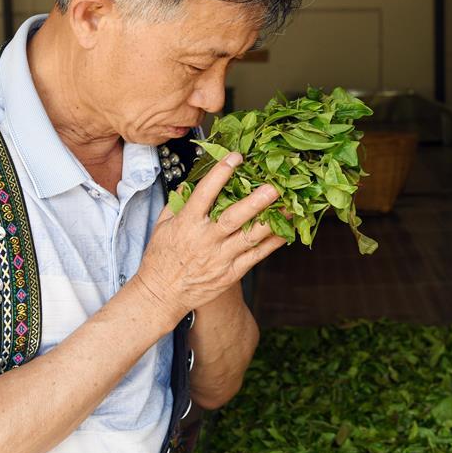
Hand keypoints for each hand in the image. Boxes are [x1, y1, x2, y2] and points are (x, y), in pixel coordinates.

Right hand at [133, 151, 286, 323]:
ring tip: (290, 206)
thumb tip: (189, 181)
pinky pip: (256, 256)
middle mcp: (205, 240)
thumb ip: (176, 202)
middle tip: (273, 187)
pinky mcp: (231, 273)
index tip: (235, 158)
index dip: (220, 174)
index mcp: (187, 224)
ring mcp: (220, 258)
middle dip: (254, 202)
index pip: (204, 194)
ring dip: (271, 221)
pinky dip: (273, 243)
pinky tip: (287, 230)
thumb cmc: (161, 258)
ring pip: (249, 237)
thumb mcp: (162, 225)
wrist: (163, 294)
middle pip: (232, 218)